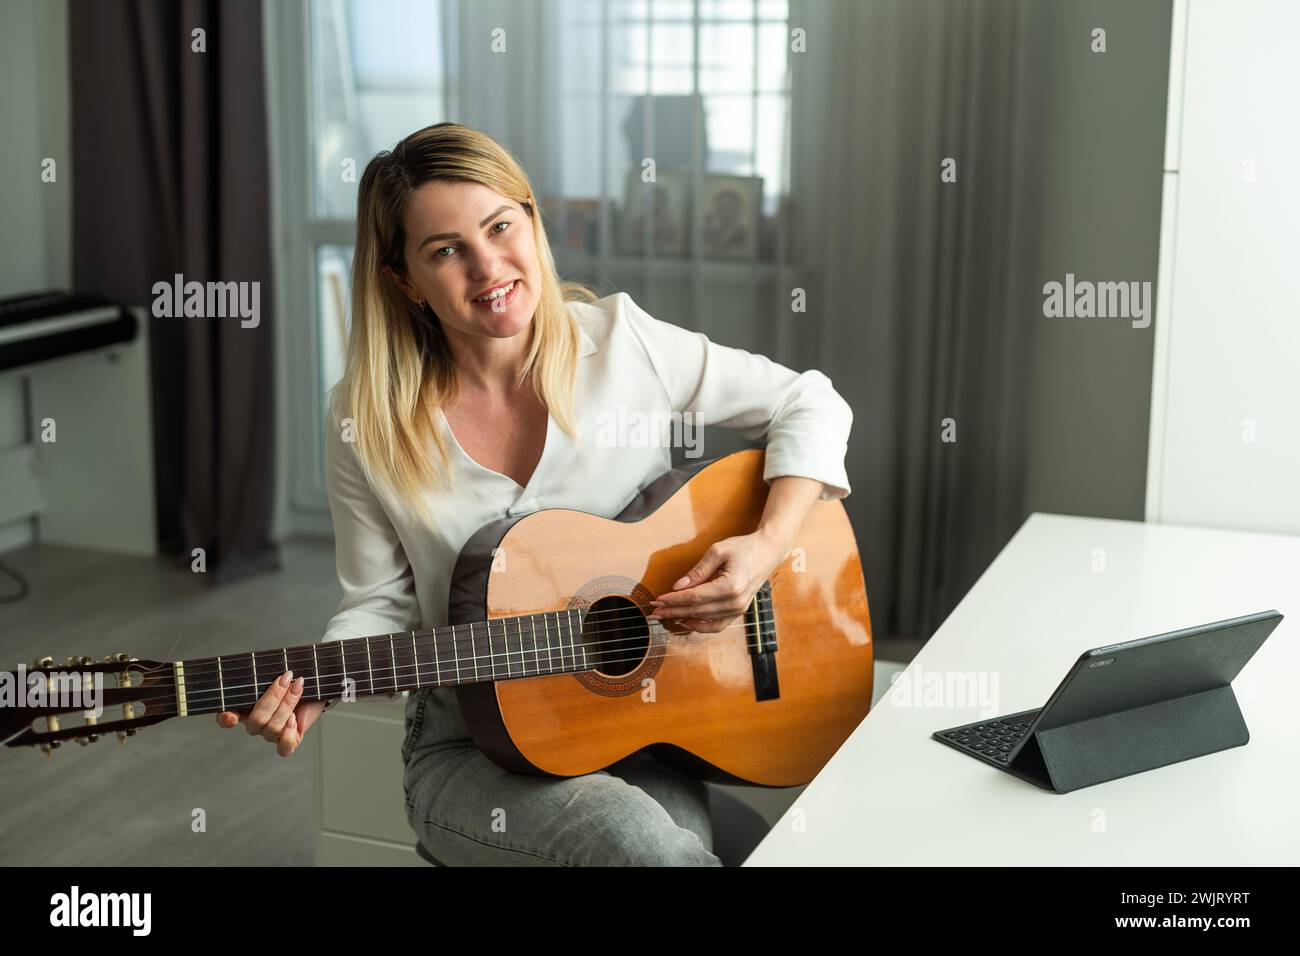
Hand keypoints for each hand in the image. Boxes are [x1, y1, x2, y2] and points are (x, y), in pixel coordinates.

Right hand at [215, 671, 327, 756]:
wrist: (313, 689)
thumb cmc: (292, 681)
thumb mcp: (276, 674)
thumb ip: (264, 674)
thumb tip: (269, 670)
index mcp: (245, 708)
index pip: (226, 718)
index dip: (226, 719)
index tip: (231, 716)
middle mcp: (256, 724)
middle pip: (256, 720)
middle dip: (274, 697)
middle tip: (286, 677)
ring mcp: (271, 734)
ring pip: (272, 728)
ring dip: (287, 704)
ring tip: (297, 687)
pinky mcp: (288, 742)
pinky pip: (284, 747)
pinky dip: (289, 732)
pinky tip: (294, 718)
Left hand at [649, 531, 788, 633]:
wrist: (768, 552)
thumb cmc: (744, 548)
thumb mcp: (718, 551)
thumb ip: (697, 571)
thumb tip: (678, 586)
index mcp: (731, 586)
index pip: (695, 597)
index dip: (674, 600)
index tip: (658, 599)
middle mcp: (735, 602)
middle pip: (697, 611)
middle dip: (673, 611)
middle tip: (654, 610)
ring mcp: (739, 609)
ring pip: (705, 621)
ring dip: (683, 619)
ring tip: (666, 616)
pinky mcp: (739, 611)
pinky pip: (717, 625)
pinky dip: (700, 626)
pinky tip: (686, 621)